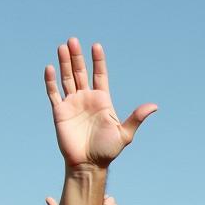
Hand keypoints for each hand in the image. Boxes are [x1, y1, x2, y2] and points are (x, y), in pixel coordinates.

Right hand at [45, 38, 155, 169]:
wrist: (89, 164)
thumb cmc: (108, 150)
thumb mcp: (125, 133)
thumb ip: (136, 118)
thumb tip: (154, 106)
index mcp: (103, 101)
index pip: (100, 76)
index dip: (98, 61)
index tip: (97, 46)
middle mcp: (87, 99)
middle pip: (81, 72)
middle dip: (77, 56)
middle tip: (73, 40)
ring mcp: (72, 103)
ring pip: (67, 78)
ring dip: (64, 63)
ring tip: (63, 47)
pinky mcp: (59, 111)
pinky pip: (53, 93)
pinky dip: (51, 81)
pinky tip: (50, 68)